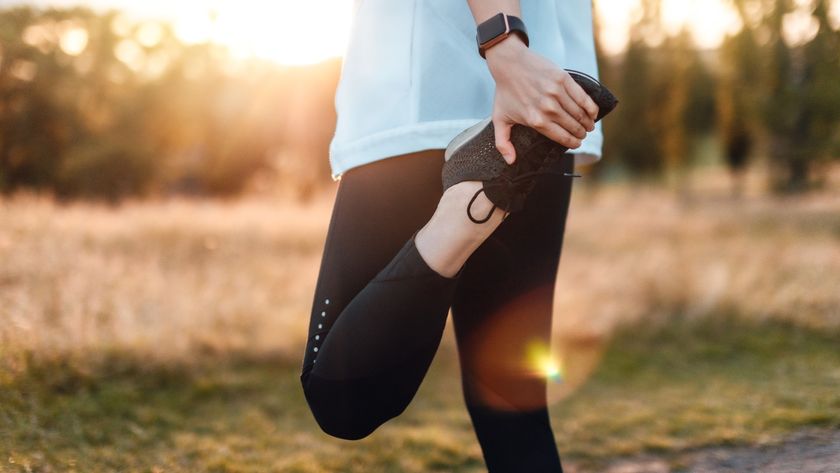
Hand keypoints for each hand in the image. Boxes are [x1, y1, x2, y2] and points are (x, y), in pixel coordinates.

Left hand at [485, 37, 598, 163]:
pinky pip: (582, 97)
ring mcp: (556, 93)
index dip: (573, 143)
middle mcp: (548, 109)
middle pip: (573, 126)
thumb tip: (510, 161)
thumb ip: (503, 143)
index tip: (577, 143)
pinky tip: (593, 113)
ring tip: (589, 125)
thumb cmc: (505, 92)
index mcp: (536, 121)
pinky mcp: (563, 79)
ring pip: (580, 113)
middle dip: (581, 133)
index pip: (562, 137)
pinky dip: (591, 107)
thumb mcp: (499, 119)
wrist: (509, 64)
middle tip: (583, 134)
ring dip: (588, 122)